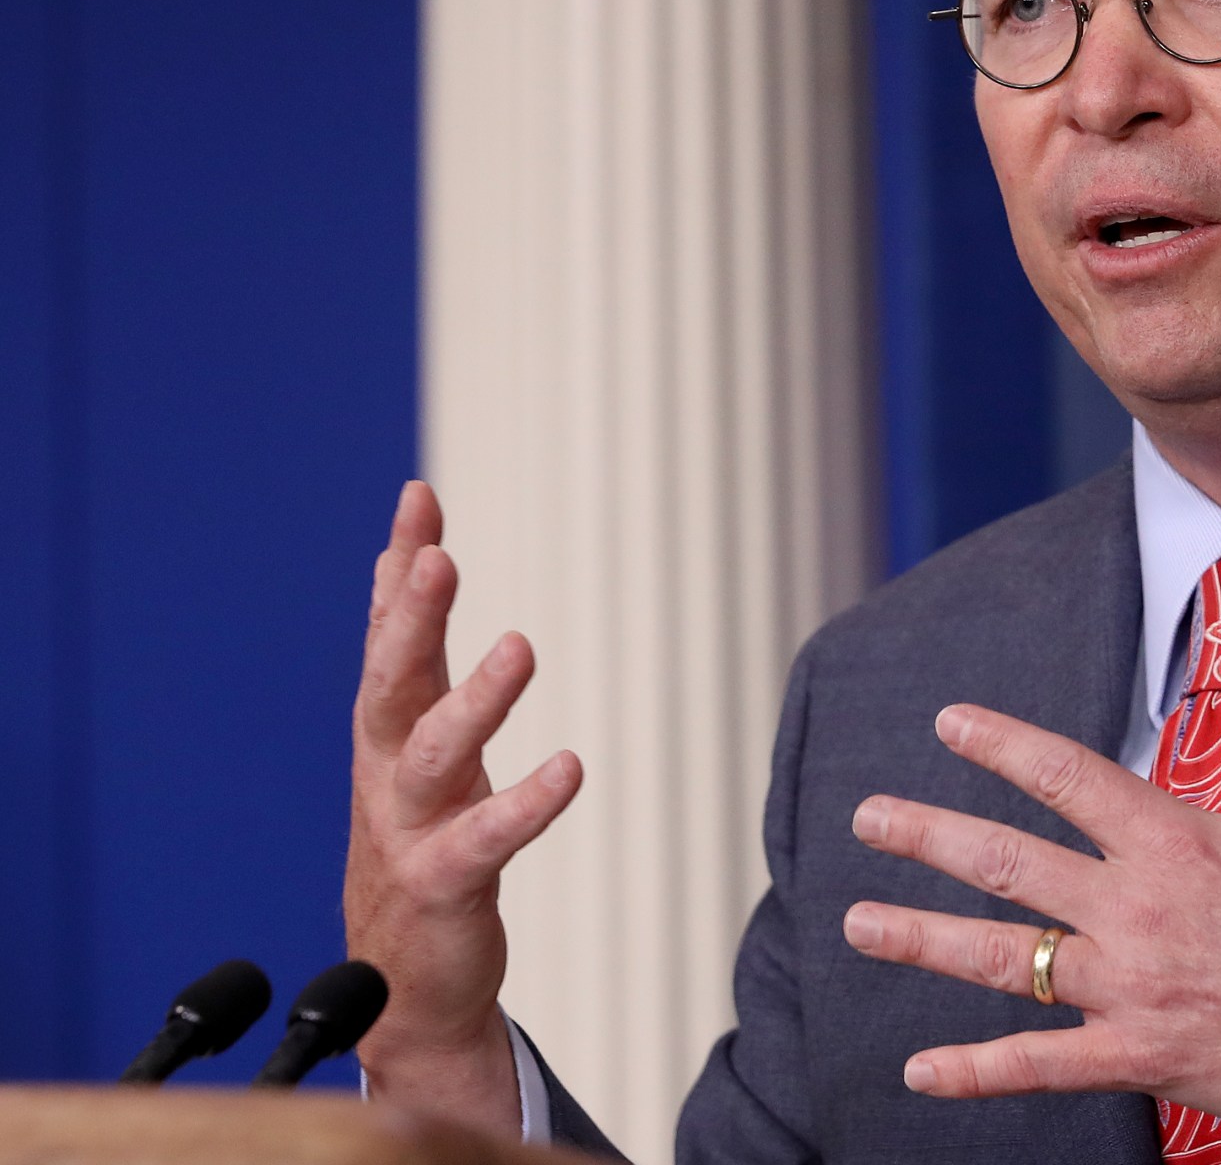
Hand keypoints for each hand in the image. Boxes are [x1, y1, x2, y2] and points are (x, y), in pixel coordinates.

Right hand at [343, 481, 581, 1137]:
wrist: (403, 987)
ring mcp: (408, 829)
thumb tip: (405, 559)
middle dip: (408, 619)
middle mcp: (388, 771)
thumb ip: (415, 658)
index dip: (399, 566)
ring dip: (473, 701)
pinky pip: (485, 841)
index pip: (390, 634)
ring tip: (519, 645)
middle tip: (433, 557)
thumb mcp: (413, 741)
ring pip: (430, 756)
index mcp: (387, 732)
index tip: (418, 496)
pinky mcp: (443, 886)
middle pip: (390, 683)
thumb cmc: (418, 845)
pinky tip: (570, 769)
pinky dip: (524, 804)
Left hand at [841, 612, 1220, 1161]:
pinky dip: (976, 1069)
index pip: (1066, 775)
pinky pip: (1040, 1066)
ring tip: (858, 924)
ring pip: (1005, 959)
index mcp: (1179, 840)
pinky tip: (921, 1070)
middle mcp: (1139, 911)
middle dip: (928, 835)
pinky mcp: (1141, 1059)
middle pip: (1008, 862)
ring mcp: (1132, 989)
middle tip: (868, 817)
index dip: (999, 744)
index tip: (949, 723)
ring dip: (923, 938)